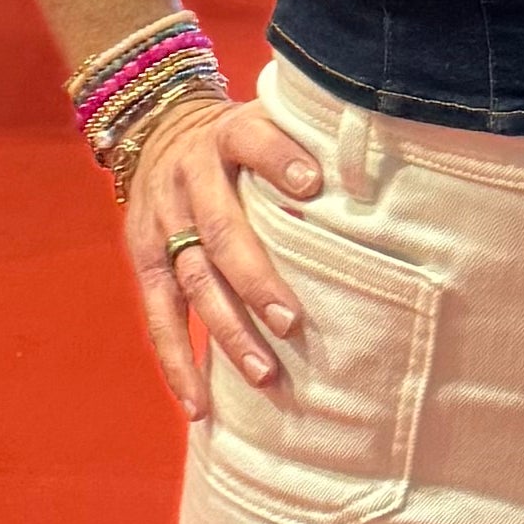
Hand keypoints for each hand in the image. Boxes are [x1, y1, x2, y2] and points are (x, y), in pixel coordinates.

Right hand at [121, 93, 326, 413]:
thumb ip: (307, 140)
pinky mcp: (145, 259)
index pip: (251, 141)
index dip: (279, 160)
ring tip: (264, 374)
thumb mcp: (266, 118)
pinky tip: (200, 405)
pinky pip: (160, 316)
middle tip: (292, 322)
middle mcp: (189, 178)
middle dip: (255, 278)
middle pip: (220, 231)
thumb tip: (377, 175)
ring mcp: (163, 222)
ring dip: (227, 331)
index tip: (314, 186)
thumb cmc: (239, 140)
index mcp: (227, 136)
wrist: (156, 130)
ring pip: (193, 281)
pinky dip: (178, 363)